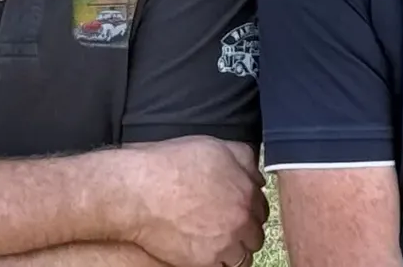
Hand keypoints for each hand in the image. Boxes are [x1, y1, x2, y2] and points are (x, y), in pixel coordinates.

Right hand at [115, 138, 266, 266]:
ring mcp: (224, 244)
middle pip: (255, 235)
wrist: (140, 192)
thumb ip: (243, 158)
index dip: (249, 209)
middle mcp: (240, 220)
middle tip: (228, 227)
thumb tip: (256, 174)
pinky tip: (207, 252)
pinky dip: (218, 263)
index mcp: (246, 191)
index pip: (262, 208)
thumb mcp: (213, 147)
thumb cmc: (171, 166)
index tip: (239, 210)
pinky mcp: (205, 263)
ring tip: (218, 243)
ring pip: (242, 257)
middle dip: (245, 232)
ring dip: (234, 251)